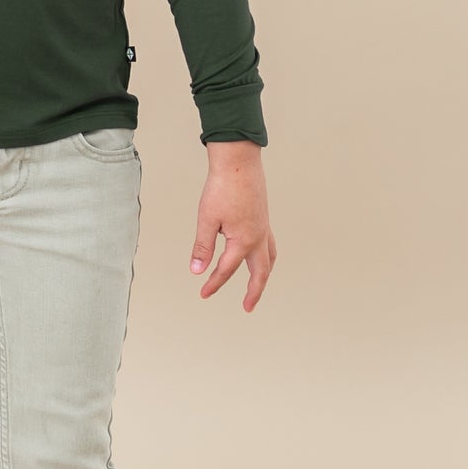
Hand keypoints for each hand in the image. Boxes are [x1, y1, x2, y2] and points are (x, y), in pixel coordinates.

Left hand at [191, 142, 274, 310]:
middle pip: (260, 272)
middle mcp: (259, 237)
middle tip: (248, 307)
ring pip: (269, 259)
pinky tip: (257, 255)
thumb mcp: (207, 219)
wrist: (239, 161)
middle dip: (254, 292)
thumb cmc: (222, 188)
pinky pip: (270, 244)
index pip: (226, 269)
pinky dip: (266, 257)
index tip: (202, 294)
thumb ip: (203, 247)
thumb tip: (197, 271)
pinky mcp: (264, 218)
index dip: (213, 283)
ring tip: (257, 286)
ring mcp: (264, 227)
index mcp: (244, 240)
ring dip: (264, 275)